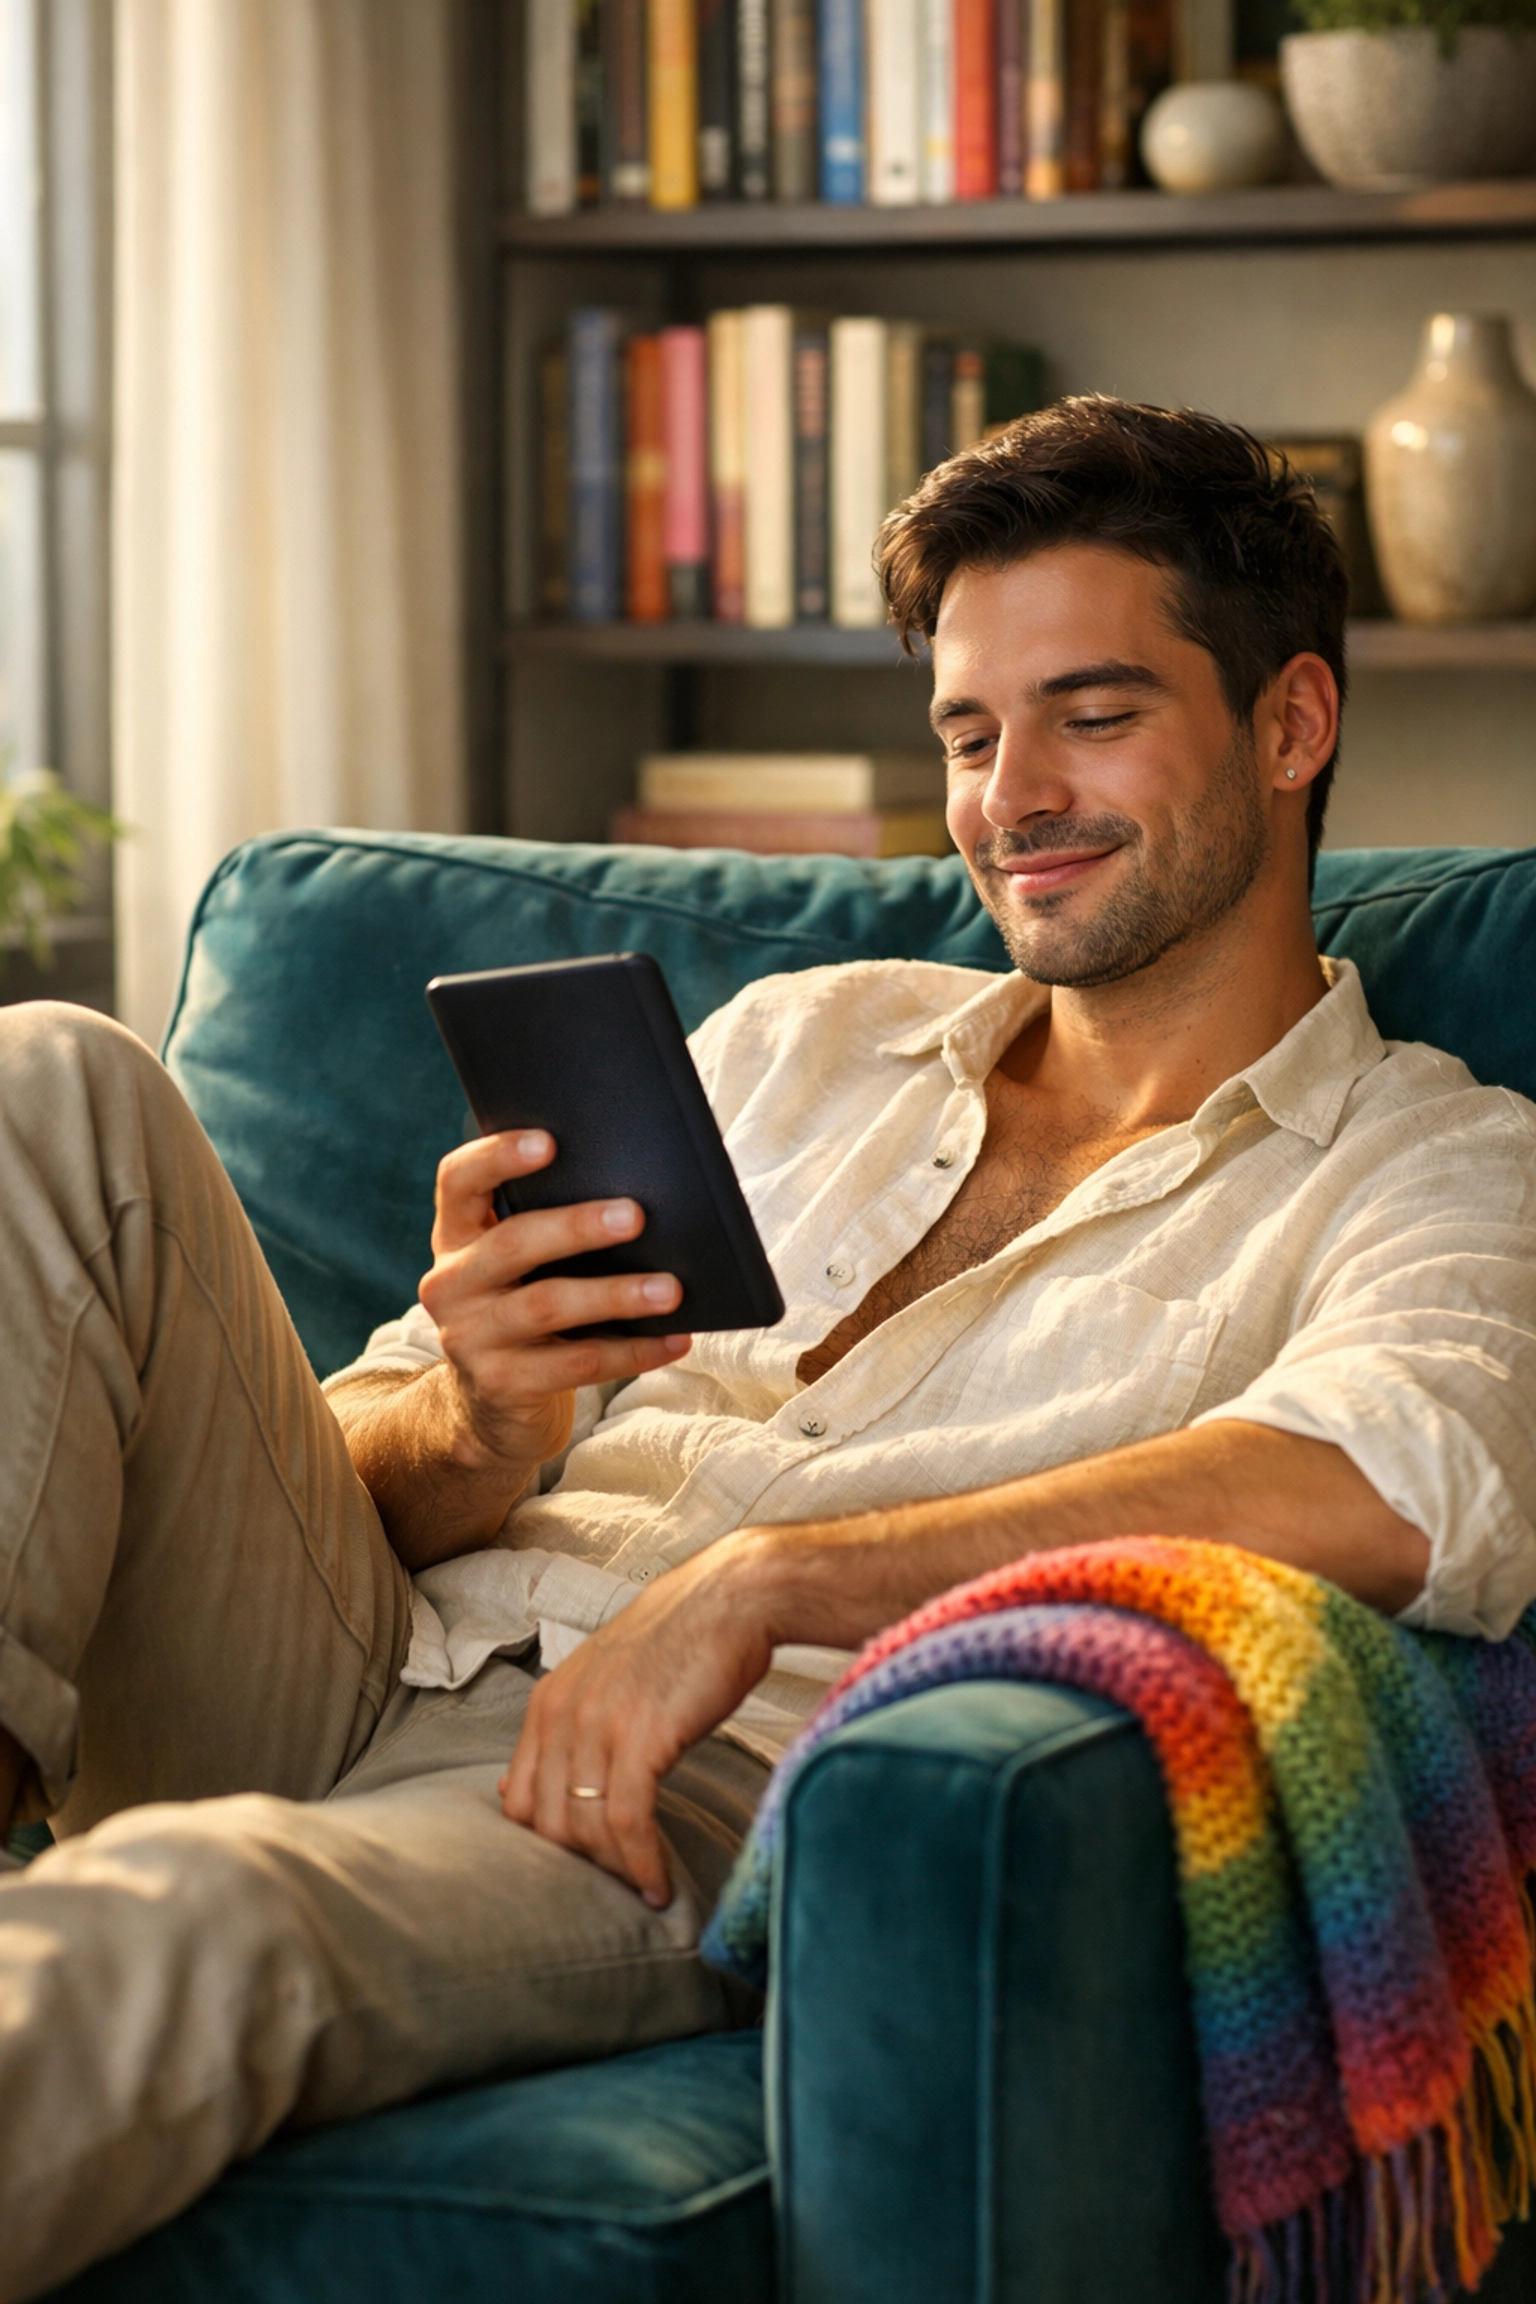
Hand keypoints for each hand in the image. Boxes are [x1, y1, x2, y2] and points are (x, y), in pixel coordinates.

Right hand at [418, 1129, 692, 1484]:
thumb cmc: (527, 1315)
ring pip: (546, 1305)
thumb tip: (643, 1199)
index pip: (458, 1181)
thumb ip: (552, 1230)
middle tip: (635, 1216)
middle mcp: (451, 1283)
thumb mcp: (522, 1270)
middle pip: (513, 1243)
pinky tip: (674, 1339)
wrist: (493, 1411)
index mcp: (457, 1237)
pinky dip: (631, 1350)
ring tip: (669, 1288)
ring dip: (615, 1294)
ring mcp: (470, 1337)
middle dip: (577, 1226)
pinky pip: (575, 1364)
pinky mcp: (501, 1385)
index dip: (497, 1156)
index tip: (549, 1141)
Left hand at [499, 1533, 775, 1906]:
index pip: (519, 1801)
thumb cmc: (681, 1641)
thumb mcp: (604, 1681)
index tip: (587, 1864)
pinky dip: (642, 1863)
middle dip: (584, 1865)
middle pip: (548, 1824)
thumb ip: (562, 1732)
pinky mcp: (641, 1738)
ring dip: (616, 1871)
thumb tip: (513, 1788)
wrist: (732, 1597)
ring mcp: (598, 1725)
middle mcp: (561, 1714)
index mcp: (548, 1702)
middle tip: (620, 1884)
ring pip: (586, 1829)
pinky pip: (628, 1821)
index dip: (548, 1844)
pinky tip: (660, 1885)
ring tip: (645, 1890)